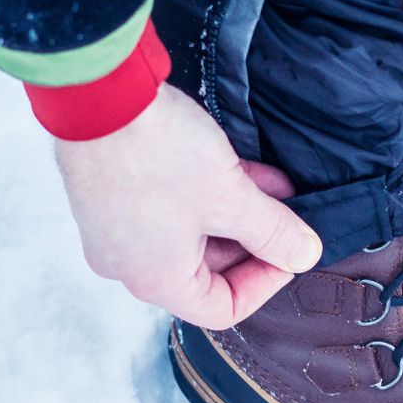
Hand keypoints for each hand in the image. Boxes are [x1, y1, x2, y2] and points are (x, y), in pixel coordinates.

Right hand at [55, 84, 321, 328]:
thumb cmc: (158, 154)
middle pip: (207, 271)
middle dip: (255, 240)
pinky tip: (245, 169)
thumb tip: (305, 256)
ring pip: (190, 234)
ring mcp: (115, 229)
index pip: (222, 309)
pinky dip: (206, 195)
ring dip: (237, 213)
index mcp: (155, 281)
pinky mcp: (111, 193)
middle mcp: (128, 264)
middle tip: (290, 213)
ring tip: (277, 186)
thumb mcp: (232, 198)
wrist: (98, 93)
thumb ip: (274, 233)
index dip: (266, 283)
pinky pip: (168, 208)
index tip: (292, 251)